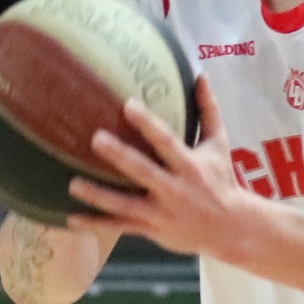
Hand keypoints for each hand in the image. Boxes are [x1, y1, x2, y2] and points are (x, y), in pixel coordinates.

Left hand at [66, 82, 263, 259]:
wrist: (230, 228)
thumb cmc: (221, 180)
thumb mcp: (219, 145)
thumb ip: (208, 111)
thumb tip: (200, 75)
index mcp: (190, 166)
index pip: (167, 141)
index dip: (149, 123)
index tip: (128, 104)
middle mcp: (174, 189)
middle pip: (143, 171)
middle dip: (120, 156)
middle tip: (95, 138)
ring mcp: (161, 212)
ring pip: (126, 204)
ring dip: (99, 195)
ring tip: (73, 183)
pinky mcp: (151, 229)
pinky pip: (120, 225)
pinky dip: (96, 223)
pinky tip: (72, 217)